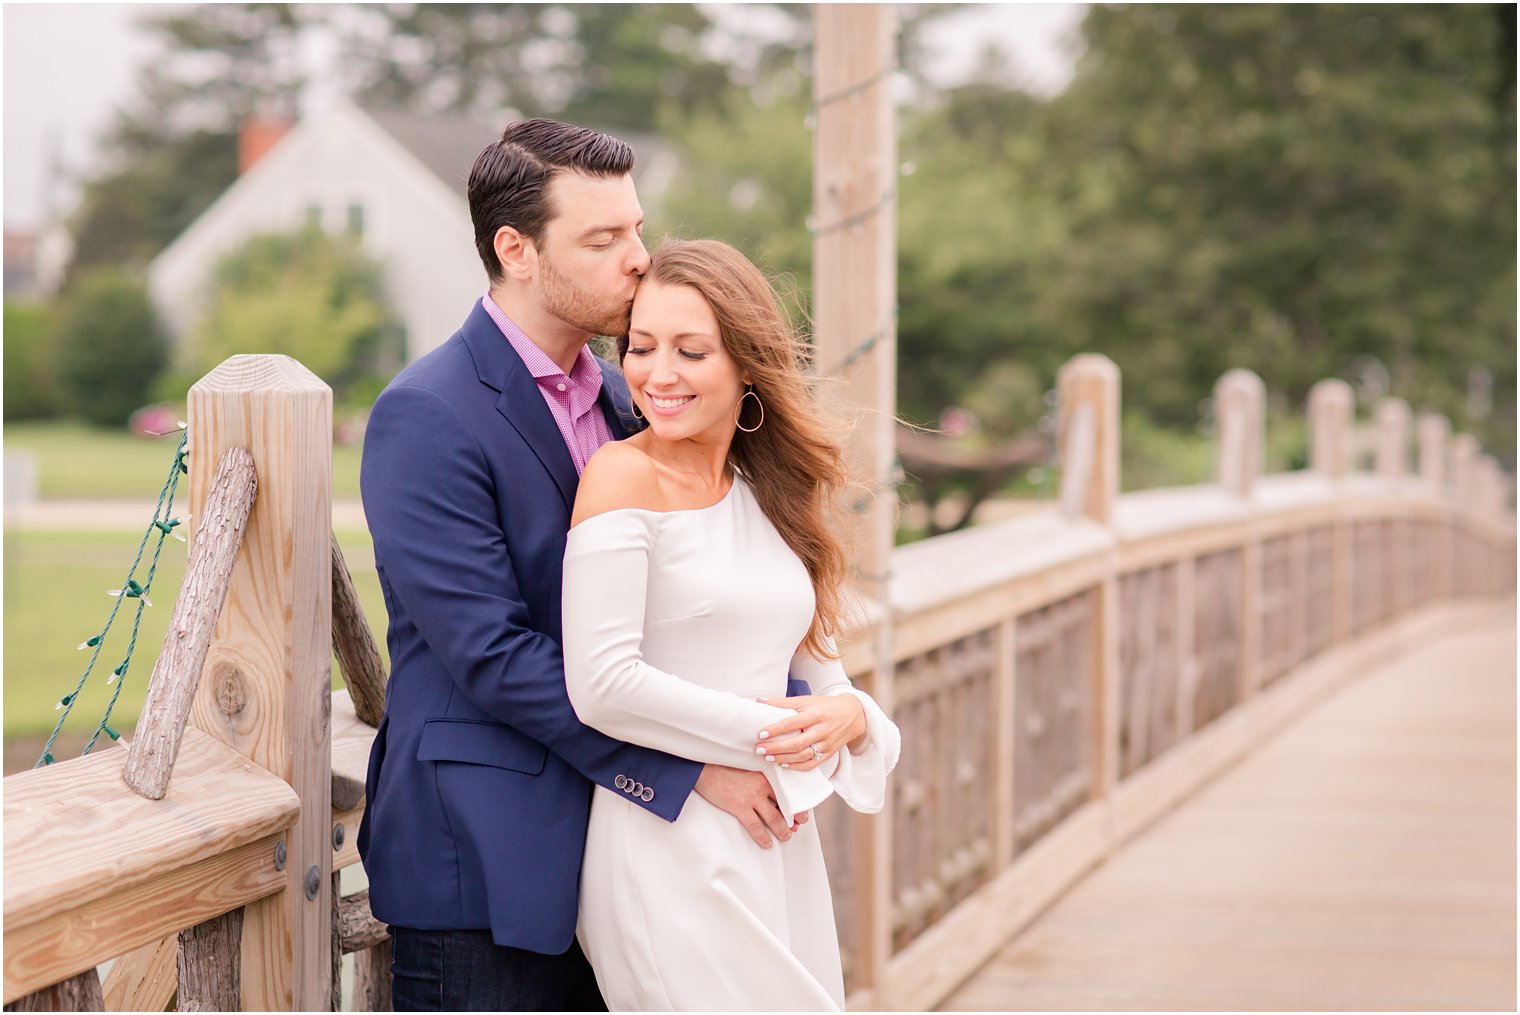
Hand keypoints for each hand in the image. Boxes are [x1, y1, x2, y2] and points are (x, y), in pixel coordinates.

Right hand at [693, 765, 808, 848]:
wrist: (704, 768)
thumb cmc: (725, 767)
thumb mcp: (748, 767)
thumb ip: (760, 778)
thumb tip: (771, 793)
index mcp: (765, 774)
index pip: (787, 791)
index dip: (796, 804)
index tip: (802, 812)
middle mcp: (762, 785)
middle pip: (785, 806)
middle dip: (793, 819)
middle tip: (796, 827)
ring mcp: (751, 796)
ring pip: (774, 818)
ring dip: (782, 830)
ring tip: (786, 836)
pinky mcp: (739, 806)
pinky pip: (756, 826)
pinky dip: (763, 837)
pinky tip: (767, 843)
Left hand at [754, 693, 866, 771]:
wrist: (852, 715)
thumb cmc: (825, 706)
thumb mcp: (806, 700)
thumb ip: (783, 702)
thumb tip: (759, 701)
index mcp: (815, 714)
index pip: (792, 723)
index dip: (776, 729)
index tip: (761, 734)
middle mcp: (822, 730)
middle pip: (796, 743)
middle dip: (776, 748)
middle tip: (759, 749)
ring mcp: (826, 744)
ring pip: (803, 755)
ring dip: (783, 758)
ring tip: (768, 757)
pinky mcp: (829, 753)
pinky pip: (812, 763)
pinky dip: (797, 766)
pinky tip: (784, 765)